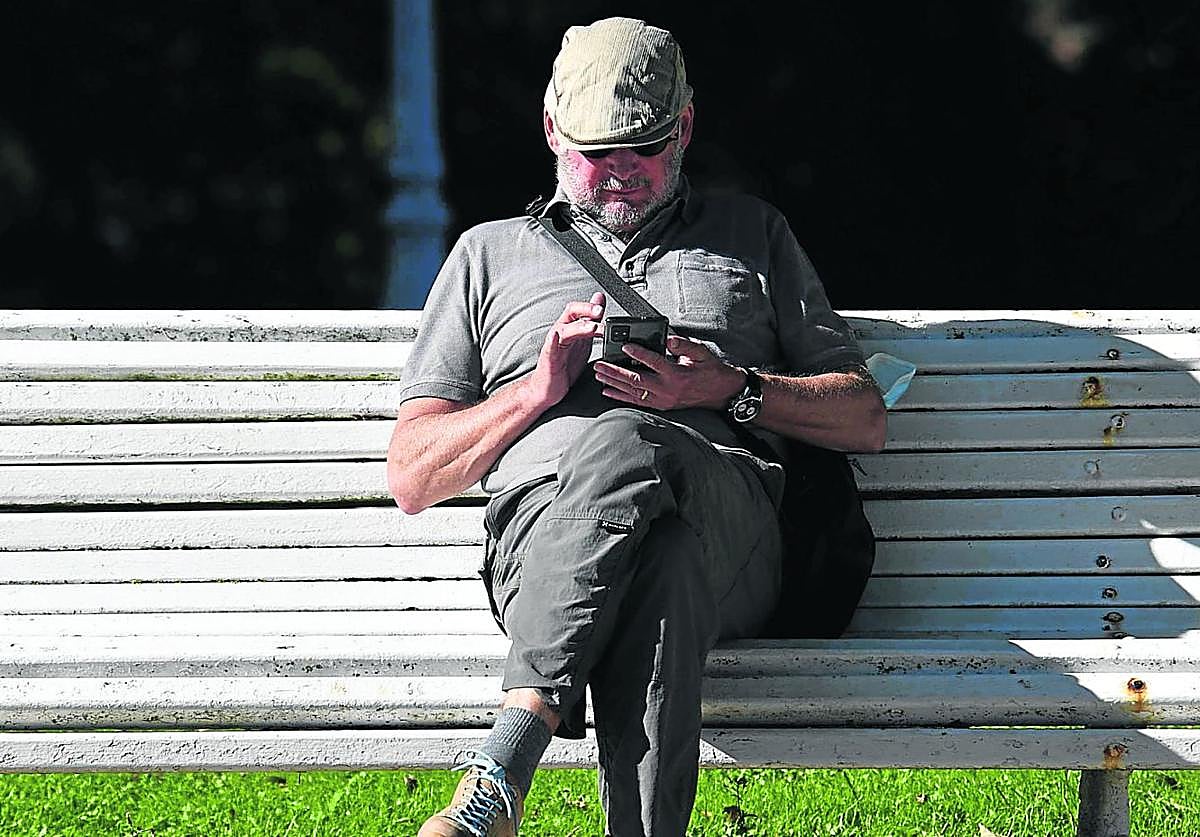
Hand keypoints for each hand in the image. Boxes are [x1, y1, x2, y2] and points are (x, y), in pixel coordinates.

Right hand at [525, 292, 605, 408]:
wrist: (547, 387)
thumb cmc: (564, 365)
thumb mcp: (584, 341)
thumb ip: (591, 322)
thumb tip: (600, 302)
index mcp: (570, 327)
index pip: (580, 309)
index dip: (592, 306)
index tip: (603, 306)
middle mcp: (561, 332)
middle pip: (571, 313)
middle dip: (586, 310)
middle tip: (600, 312)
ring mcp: (554, 345)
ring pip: (565, 330)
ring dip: (579, 327)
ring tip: (591, 327)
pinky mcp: (549, 359)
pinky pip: (550, 348)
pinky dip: (553, 341)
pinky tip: (555, 336)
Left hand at [593, 333, 745, 410]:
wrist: (722, 393)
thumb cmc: (711, 372)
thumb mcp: (701, 353)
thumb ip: (684, 345)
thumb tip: (669, 339)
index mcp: (677, 374)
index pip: (653, 362)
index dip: (638, 353)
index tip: (625, 347)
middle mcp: (667, 389)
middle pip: (636, 379)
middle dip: (615, 372)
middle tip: (600, 364)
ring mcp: (663, 399)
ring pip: (633, 391)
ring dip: (614, 383)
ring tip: (599, 375)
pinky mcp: (661, 405)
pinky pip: (637, 401)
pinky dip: (621, 396)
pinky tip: (609, 392)